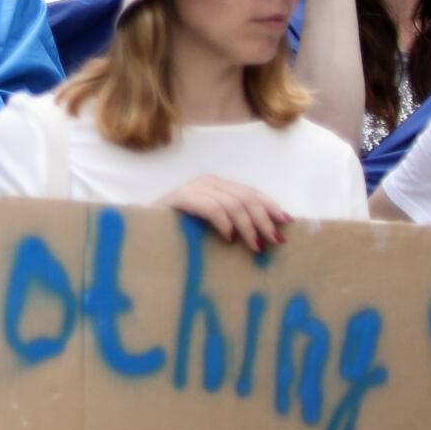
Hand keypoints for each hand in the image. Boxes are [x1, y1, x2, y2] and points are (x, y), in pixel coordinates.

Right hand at [161, 174, 291, 252]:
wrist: (143, 239)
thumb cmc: (181, 239)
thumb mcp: (213, 231)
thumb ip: (235, 225)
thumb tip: (269, 235)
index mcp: (215, 188)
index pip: (249, 192)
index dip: (270, 205)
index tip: (287, 222)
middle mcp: (204, 183)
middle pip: (245, 196)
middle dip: (263, 219)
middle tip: (274, 241)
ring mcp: (189, 190)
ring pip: (231, 202)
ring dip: (248, 226)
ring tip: (255, 246)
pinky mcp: (176, 199)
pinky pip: (209, 206)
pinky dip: (223, 222)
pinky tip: (229, 237)